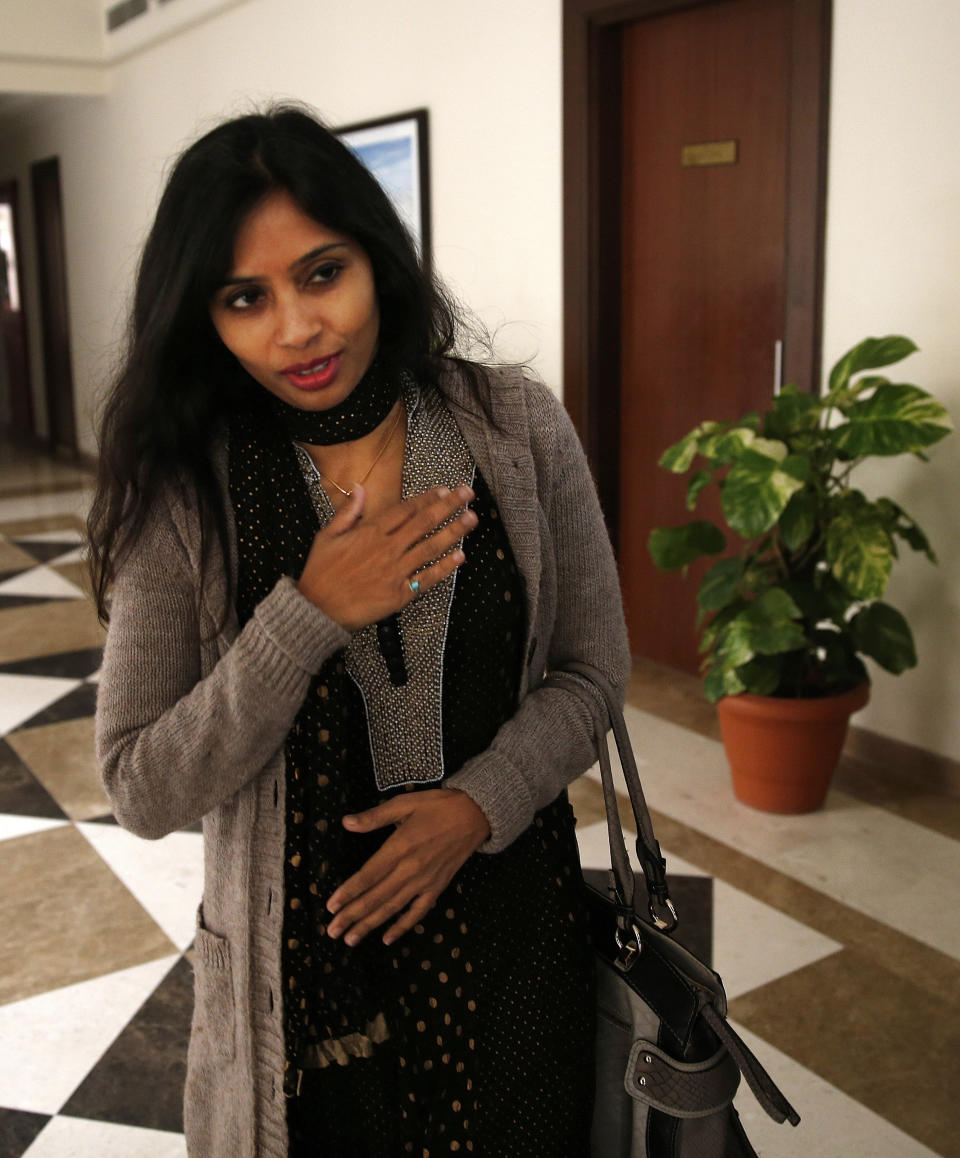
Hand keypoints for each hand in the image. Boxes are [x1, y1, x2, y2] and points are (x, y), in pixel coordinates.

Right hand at [297, 484, 476, 630]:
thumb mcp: (326, 536)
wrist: (317, 609)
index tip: (444, 490)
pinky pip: (427, 578)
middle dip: (449, 506)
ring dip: (454, 531)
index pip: (405, 510)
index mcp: (369, 532)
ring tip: (472, 519)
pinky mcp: (400, 594)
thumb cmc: (320, 573)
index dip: (427, 498)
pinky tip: (460, 556)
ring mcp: (395, 571)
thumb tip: (360, 489)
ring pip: (430, 547)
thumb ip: (347, 512)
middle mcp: (387, 548)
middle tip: (467, 494)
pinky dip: (445, 567)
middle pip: (424, 522)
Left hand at [325, 789, 490, 945]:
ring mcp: (425, 881)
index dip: (348, 892)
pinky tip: (387, 938)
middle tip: (332, 931)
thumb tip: (346, 823)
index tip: (331, 906)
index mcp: (400, 847)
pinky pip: (418, 912)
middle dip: (352, 916)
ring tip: (351, 940)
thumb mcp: (405, 803)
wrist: (475, 815)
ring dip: (370, 925)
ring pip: (393, 908)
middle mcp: (410, 868)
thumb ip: (375, 816)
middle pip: (376, 897)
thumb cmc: (438, 806)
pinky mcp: (437, 887)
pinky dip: (403, 926)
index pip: (368, 875)